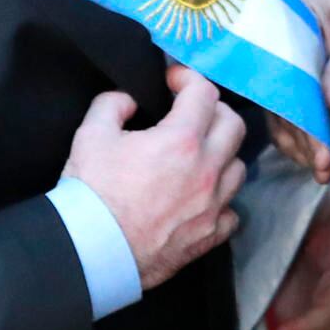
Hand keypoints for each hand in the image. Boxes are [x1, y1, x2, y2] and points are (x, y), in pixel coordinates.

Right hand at [63, 65, 247, 290]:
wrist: (92, 251)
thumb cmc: (92, 193)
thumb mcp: (91, 134)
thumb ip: (113, 104)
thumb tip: (129, 100)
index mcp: (181, 140)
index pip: (204, 92)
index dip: (188, 78)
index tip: (173, 81)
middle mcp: (206, 171)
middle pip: (234, 125)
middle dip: (214, 110)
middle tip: (191, 112)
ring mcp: (211, 206)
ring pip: (238, 168)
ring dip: (222, 155)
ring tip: (198, 155)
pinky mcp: (208, 236)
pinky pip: (231, 213)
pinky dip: (221, 201)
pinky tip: (201, 198)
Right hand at [269, 0, 329, 180]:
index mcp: (283, 24)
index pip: (286, 80)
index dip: (302, 119)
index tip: (321, 150)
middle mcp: (270, 47)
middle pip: (278, 102)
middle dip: (301, 140)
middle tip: (323, 167)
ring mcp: (275, 65)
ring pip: (278, 112)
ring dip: (297, 145)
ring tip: (321, 171)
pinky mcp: (285, 78)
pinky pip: (282, 111)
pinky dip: (295, 136)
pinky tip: (312, 157)